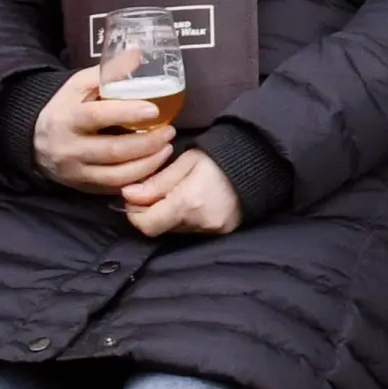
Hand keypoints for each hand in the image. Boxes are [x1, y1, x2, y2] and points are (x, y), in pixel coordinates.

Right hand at [33, 65, 173, 193]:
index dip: (127, 114)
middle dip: (148, 143)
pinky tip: (153, 165)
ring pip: (117, 175)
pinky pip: (115, 188)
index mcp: (66, 118)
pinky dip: (138, 178)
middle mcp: (68, 148)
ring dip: (148, 163)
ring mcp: (75, 171)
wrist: (35, 140)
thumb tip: (138, 52)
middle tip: (169, 131)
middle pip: (114, 150)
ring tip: (167, 148)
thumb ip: (108, 71)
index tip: (154, 111)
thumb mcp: (79, 86)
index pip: (97, 116)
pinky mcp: (82, 187)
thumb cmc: (66, 108)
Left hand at [120, 150, 242, 238]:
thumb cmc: (219, 157)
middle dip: (152, 212)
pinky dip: (187, 218)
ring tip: (179, 193)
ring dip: (169, 215)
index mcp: (188, 202)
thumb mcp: (185, 162)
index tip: (136, 197)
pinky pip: (193, 229)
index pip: (146, 224)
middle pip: (160, 227)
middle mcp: (200, 222)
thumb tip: (128, 195)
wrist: (259, 162)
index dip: (134, 213)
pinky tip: (194, 201)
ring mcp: (213, 229)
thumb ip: (156, 182)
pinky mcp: (222, 231)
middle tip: (156, 191)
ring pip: (175, 229)